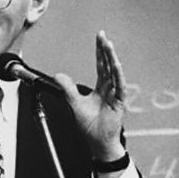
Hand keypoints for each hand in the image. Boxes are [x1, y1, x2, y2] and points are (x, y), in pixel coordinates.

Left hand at [54, 31, 126, 160]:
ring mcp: (115, 95)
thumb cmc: (90, 126)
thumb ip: (67, 89)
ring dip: (111, 59)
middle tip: (102, 36)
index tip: (100, 39)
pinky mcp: (119, 103)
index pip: (100, 66)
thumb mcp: (74, 103)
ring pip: (114, 73)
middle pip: (108, 65)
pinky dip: (118, 75)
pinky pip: (120, 87)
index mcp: (101, 88)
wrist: (97, 141)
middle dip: (105, 50)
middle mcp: (109, 89)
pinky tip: (116, 65)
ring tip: (108, 45)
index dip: (100, 52)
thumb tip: (58, 75)